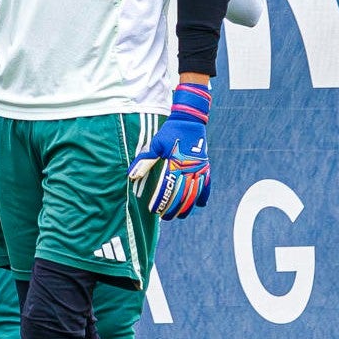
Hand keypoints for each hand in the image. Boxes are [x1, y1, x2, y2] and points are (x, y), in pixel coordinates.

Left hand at [129, 82, 210, 219]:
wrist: (190, 121)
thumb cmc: (170, 132)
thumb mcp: (156, 144)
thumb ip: (145, 160)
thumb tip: (132, 175)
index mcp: (176, 164)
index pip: (168, 188)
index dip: (161, 201)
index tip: (154, 210)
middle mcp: (189, 168)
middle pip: (182, 194)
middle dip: (173, 208)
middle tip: (165, 217)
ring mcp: (200, 168)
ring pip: (195, 193)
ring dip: (188, 206)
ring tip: (180, 216)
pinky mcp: (206, 167)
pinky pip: (207, 184)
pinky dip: (204, 195)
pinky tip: (200, 205)